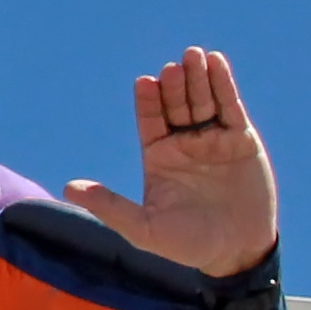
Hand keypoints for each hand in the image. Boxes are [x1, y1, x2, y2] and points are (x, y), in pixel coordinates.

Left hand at [68, 46, 277, 276]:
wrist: (237, 253)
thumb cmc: (188, 245)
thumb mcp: (144, 229)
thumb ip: (110, 206)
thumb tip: (69, 189)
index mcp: (159, 157)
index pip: (150, 120)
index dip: (148, 100)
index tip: (145, 82)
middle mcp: (184, 143)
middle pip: (176, 104)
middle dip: (175, 85)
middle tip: (174, 68)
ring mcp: (213, 139)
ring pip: (202, 100)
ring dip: (197, 77)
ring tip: (193, 55)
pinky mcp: (241, 140)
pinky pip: (230, 107)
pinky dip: (223, 85)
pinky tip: (217, 63)